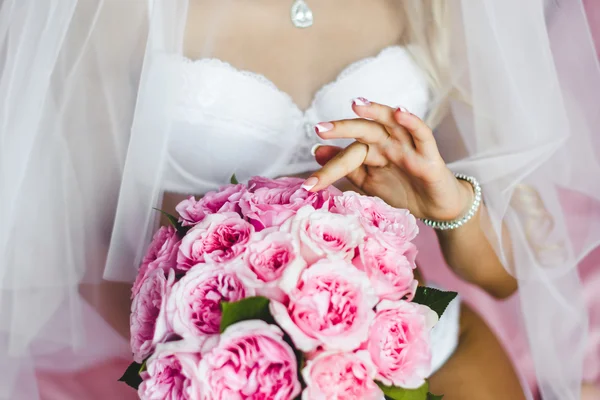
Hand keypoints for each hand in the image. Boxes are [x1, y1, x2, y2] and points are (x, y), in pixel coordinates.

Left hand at [303, 98, 471, 220]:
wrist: (437, 209)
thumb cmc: (404, 191)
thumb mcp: (370, 183)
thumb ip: (347, 168)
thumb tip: (317, 151)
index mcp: (373, 152)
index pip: (348, 154)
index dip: (329, 169)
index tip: (309, 184)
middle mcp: (389, 144)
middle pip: (364, 130)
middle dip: (343, 128)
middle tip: (320, 128)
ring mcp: (409, 147)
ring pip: (392, 123)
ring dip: (376, 111)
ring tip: (357, 103)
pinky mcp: (429, 154)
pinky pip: (421, 133)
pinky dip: (412, 121)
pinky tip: (399, 112)